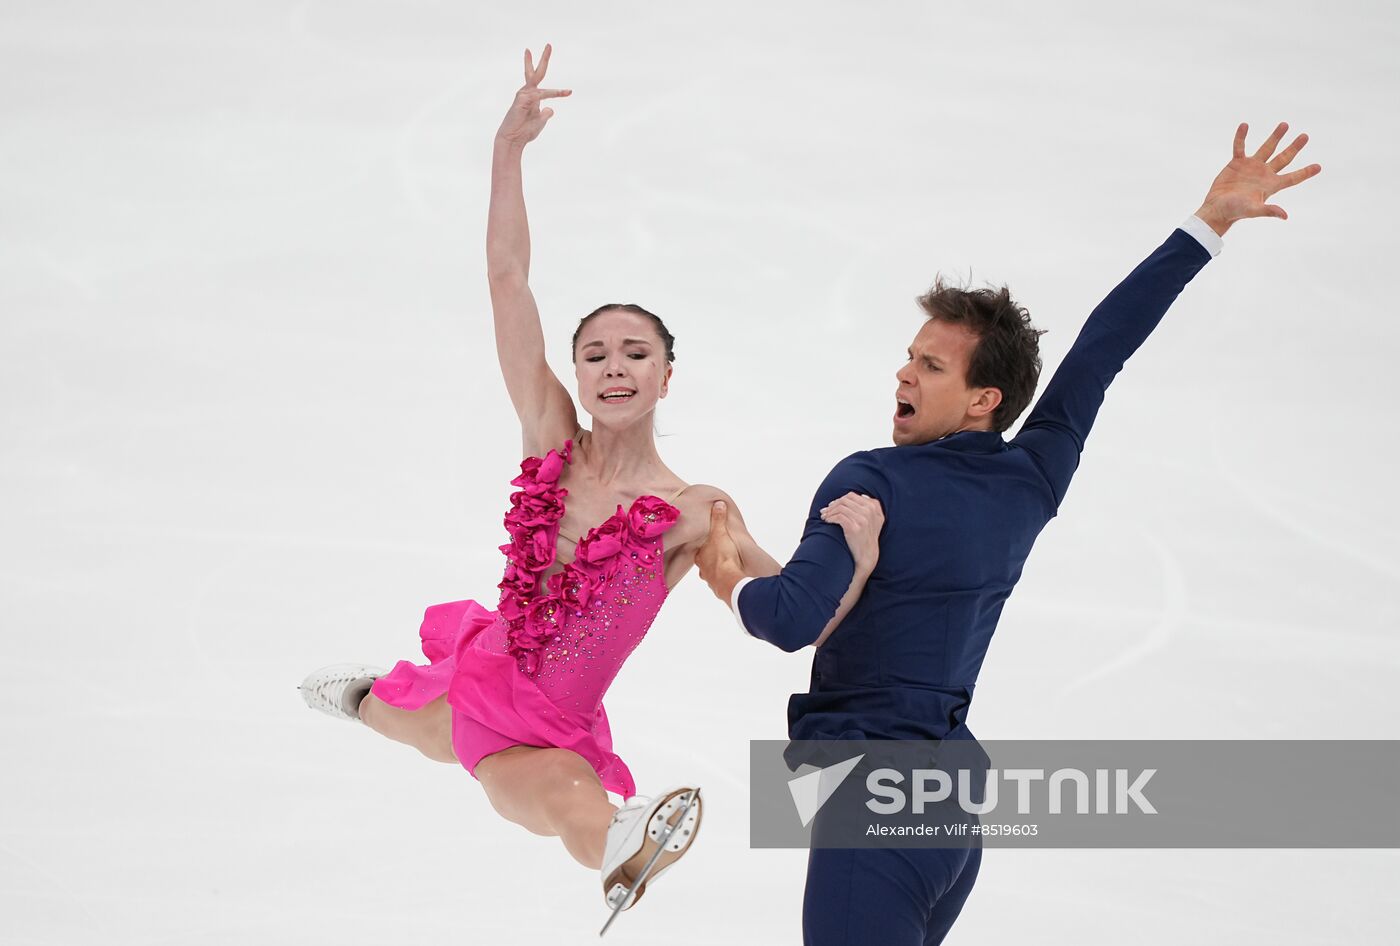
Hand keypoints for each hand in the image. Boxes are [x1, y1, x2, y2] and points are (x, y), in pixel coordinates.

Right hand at [497, 44, 571, 146]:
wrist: (513, 140)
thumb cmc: (524, 131)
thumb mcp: (540, 122)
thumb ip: (545, 115)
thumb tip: (551, 109)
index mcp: (532, 97)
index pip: (542, 86)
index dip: (558, 91)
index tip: (570, 92)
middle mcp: (527, 93)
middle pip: (535, 73)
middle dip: (543, 59)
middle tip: (549, 45)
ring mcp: (523, 95)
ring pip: (541, 86)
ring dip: (553, 85)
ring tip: (560, 76)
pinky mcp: (522, 100)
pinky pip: (541, 95)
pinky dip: (553, 94)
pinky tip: (564, 93)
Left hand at [696, 501, 744, 601]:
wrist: (730, 581)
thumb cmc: (722, 556)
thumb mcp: (720, 533)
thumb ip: (719, 519)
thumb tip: (718, 503)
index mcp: (700, 557)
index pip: (699, 552)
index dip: (705, 548)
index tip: (710, 545)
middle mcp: (703, 571)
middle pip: (705, 565)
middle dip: (711, 561)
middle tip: (720, 556)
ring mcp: (712, 582)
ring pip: (713, 576)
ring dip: (719, 573)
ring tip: (728, 568)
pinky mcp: (721, 590)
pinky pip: (723, 584)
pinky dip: (727, 581)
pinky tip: (732, 578)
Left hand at [820, 492, 883, 573]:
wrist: (867, 555)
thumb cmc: (866, 537)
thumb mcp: (872, 519)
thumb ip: (865, 507)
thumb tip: (845, 497)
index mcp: (874, 506)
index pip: (852, 496)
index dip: (839, 500)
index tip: (832, 505)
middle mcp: (869, 511)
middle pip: (844, 500)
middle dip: (832, 505)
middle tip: (825, 511)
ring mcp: (863, 519)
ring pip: (840, 508)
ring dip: (829, 512)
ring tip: (824, 517)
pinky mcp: (854, 527)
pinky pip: (838, 517)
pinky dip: (830, 518)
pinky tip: (827, 521)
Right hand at [1194, 122, 1320, 235]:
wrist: (1217, 208)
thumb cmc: (1235, 211)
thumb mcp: (1253, 210)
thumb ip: (1268, 210)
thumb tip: (1285, 216)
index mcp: (1271, 185)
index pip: (1292, 178)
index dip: (1305, 172)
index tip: (1318, 167)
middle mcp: (1264, 174)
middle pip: (1283, 158)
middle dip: (1294, 147)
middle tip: (1305, 136)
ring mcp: (1251, 167)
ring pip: (1267, 148)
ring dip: (1275, 137)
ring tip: (1285, 124)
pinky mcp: (1237, 163)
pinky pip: (1240, 147)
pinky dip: (1241, 137)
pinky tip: (1244, 125)